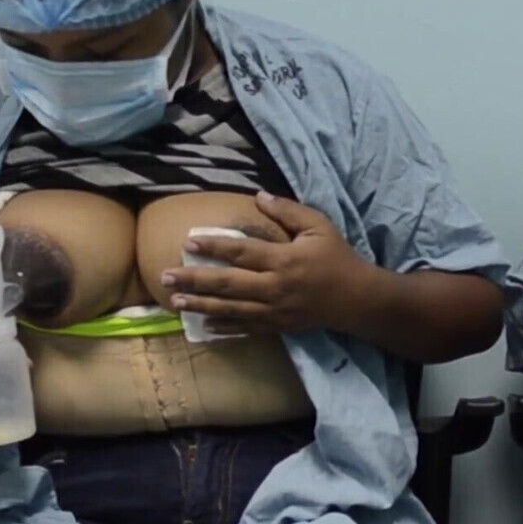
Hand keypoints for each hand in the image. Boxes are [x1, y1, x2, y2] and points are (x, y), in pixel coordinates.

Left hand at [162, 191, 387, 336]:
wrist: (357, 299)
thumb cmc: (337, 257)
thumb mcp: (319, 226)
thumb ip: (288, 211)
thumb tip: (258, 196)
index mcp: (284, 260)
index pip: (242, 252)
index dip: (214, 247)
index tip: (189, 242)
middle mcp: (275, 287)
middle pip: (228, 284)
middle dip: (194, 280)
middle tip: (166, 275)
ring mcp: (275, 311)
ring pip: (231, 308)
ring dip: (201, 305)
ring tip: (175, 301)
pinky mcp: (278, 326)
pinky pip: (246, 327)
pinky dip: (224, 326)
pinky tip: (204, 324)